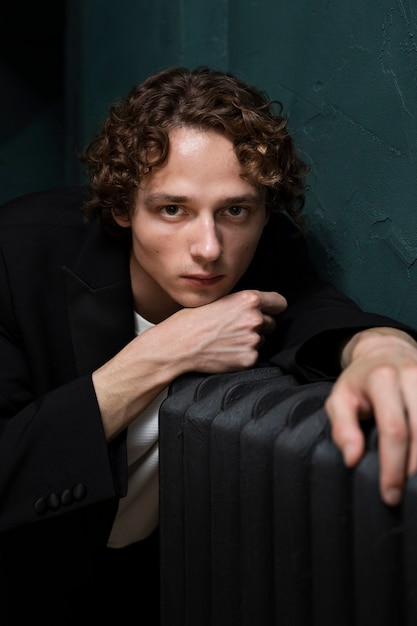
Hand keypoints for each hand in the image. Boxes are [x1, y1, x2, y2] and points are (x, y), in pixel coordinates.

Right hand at [169, 289, 286, 372]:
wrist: (178, 345)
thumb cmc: (192, 321)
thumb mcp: (218, 300)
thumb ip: (241, 303)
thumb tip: (255, 307)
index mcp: (249, 300)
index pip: (279, 303)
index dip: (274, 307)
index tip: (272, 311)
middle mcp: (255, 319)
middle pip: (271, 323)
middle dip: (259, 326)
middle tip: (236, 328)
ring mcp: (253, 340)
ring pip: (261, 340)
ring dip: (249, 341)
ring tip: (226, 340)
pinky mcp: (249, 359)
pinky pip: (253, 356)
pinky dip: (242, 355)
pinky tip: (225, 352)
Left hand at [325, 327, 416, 505]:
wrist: (385, 351)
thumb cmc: (359, 382)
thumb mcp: (339, 398)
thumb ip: (342, 427)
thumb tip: (351, 459)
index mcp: (382, 378)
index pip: (394, 430)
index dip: (393, 466)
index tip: (388, 493)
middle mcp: (412, 376)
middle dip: (413, 470)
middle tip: (401, 496)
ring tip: (414, 487)